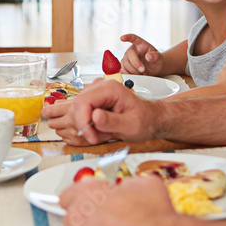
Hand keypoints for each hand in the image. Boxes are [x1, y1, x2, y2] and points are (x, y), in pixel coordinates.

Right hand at [42, 79, 156, 144]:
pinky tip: (98, 129)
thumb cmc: (144, 120)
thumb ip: (113, 122)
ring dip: (84, 125)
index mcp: (110, 89)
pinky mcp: (94, 100)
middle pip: (77, 104)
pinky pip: (80, 112)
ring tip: (99, 133)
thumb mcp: (131, 125)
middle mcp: (101, 87)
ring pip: (76, 109)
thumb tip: (95, 116)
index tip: (90, 136)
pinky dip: (86, 124)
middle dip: (82, 124)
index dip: (82, 120)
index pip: (84, 101)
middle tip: (94, 137)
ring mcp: (96, 93)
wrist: (150, 119)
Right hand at [120, 33, 164, 74]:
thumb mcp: (159, 58)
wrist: (153, 68)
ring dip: (134, 71)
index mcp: (140, 44)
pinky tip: (137, 75)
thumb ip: (155, 56)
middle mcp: (132, 50)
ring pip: (125, 64)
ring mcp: (127, 58)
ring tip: (143, 73)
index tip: (122, 38)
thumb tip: (148, 56)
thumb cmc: (155, 60)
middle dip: (136, 64)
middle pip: (128, 54)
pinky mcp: (124, 66)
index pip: (133, 38)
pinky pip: (123, 71)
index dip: (127, 37)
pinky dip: (130, 75)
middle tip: (143, 70)